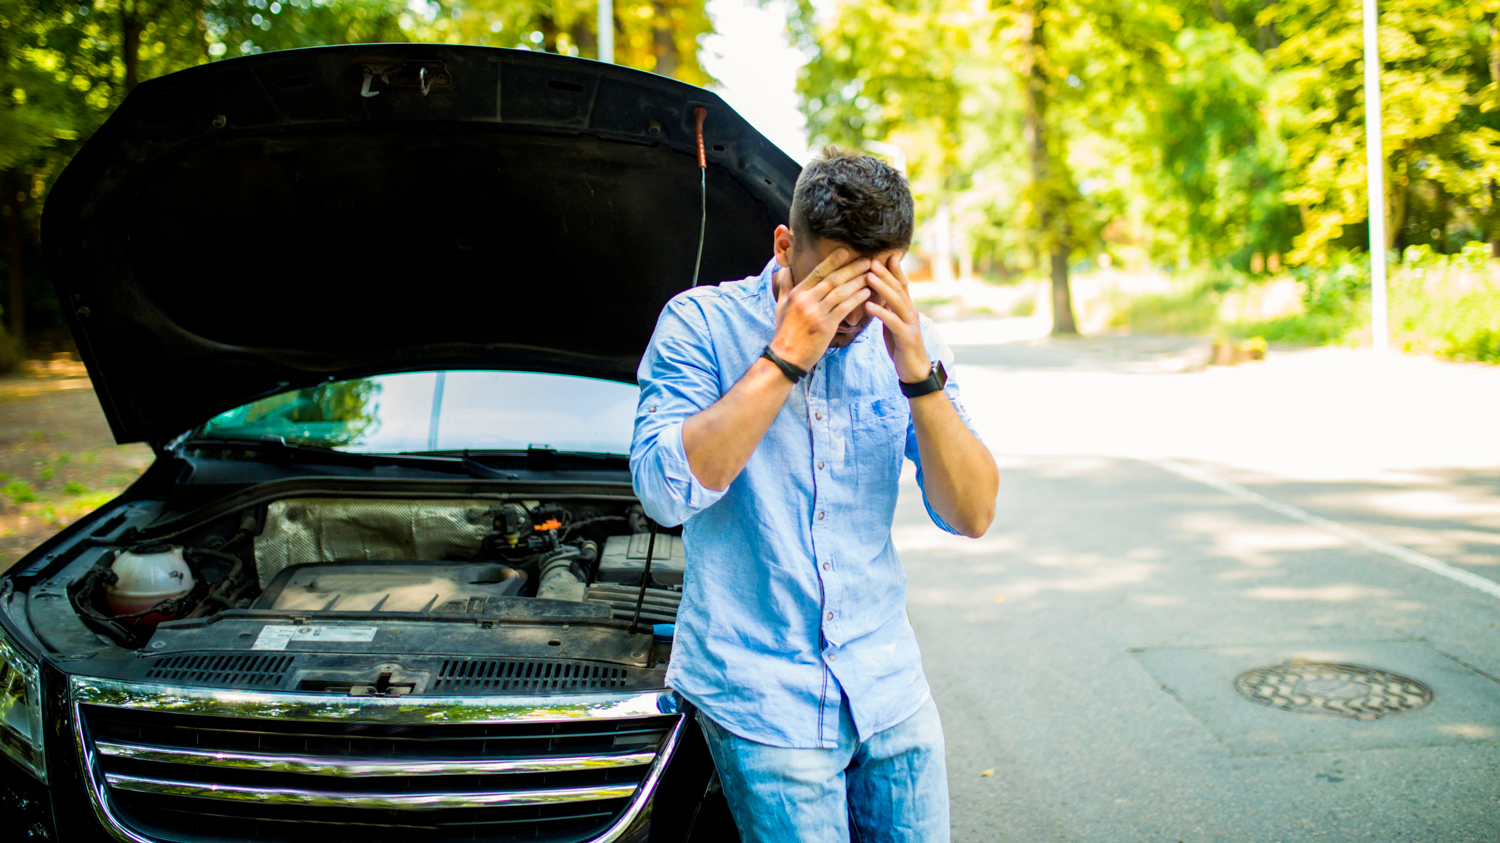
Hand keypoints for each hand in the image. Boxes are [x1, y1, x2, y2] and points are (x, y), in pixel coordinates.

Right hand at [769, 249, 873, 369]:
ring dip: (858, 281)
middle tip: (867, 260)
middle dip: (852, 268)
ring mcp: (816, 313)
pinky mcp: (826, 326)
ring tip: (871, 274)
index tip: (846, 251)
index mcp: (797, 293)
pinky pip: (844, 308)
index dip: (833, 261)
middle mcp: (807, 300)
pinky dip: (856, 299)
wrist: (786, 356)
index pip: (817, 272)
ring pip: (840, 292)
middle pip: (832, 279)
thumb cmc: (784, 331)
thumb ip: (785, 286)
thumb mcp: (781, 305)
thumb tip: (785, 269)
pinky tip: (866, 292)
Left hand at [863, 253, 931, 382]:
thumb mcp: (894, 324)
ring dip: (882, 287)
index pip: (901, 284)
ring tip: (868, 276)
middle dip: (885, 273)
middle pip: (899, 288)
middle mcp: (911, 312)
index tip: (882, 255)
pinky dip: (881, 312)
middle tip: (871, 260)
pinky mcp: (907, 337)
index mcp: (907, 308)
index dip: (893, 270)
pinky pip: (892, 321)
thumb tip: (876, 296)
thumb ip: (888, 309)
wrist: (915, 371)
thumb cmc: (901, 346)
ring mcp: (910, 324)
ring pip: (896, 301)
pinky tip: (868, 305)